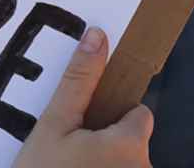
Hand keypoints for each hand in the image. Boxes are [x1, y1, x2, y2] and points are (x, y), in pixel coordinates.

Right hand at [12, 27, 153, 167]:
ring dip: (104, 166)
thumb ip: (79, 82)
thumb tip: (97, 37)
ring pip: (126, 166)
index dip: (113, 118)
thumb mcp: (53, 125)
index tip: (87, 128)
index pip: (139, 115)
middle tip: (71, 154)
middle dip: (107, 145)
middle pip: (133, 143)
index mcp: (130, 145)